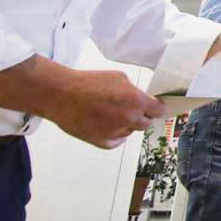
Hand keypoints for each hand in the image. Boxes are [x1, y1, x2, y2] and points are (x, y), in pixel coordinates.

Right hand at [47, 70, 163, 149]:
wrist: (62, 95)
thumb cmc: (89, 83)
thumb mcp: (119, 77)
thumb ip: (134, 91)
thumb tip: (141, 98)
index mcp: (136, 101)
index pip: (159, 111)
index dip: (157, 107)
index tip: (154, 106)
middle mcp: (129, 119)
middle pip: (146, 123)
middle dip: (142, 116)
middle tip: (132, 109)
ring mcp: (116, 132)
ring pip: (130, 131)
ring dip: (127, 124)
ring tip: (112, 113)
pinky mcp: (102, 142)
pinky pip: (117, 141)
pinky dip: (115, 135)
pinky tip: (108, 125)